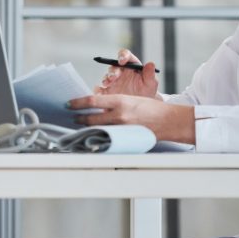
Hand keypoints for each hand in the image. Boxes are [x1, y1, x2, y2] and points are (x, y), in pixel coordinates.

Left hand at [67, 93, 195, 143]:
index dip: (78, 103)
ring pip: (97, 128)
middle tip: (72, 117)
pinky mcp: (125, 138)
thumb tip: (98, 105)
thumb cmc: (153, 108)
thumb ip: (115, 103)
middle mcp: (119, 114)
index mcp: (120, 101)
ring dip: (87, 128)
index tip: (69, 104)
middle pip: (91, 117)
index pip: (92, 101)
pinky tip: (95, 135)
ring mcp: (122, 128)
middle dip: (79, 118)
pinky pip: (108, 136)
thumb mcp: (132, 99)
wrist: (169, 121)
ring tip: (81, 126)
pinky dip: (99, 135)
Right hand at [95, 48, 159, 98]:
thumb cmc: (147, 92)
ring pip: (106, 76)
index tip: (122, 61)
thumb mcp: (151, 84)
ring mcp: (113, 81)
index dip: (123, 56)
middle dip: (113, 71)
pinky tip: (100, 93)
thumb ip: (150, 74)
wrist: (141, 107)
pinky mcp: (107, 91)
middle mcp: (120, 71)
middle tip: (114, 77)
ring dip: (106, 79)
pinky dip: (98, 90)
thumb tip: (150, 63)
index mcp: (131, 65)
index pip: (126, 55)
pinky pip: (100, 89)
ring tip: (107, 84)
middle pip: (114, 66)